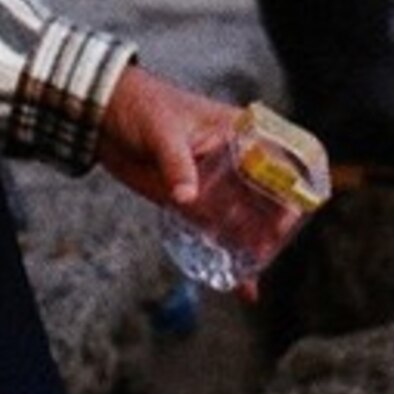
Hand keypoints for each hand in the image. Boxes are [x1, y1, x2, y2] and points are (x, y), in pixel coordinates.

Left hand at [95, 66, 326, 295]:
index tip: (285, 218)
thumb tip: (186, 197)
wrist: (102, 115)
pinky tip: (241, 286)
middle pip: (267, 199)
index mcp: (238, 132)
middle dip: (271, 229)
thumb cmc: (140, 106)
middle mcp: (235, 161)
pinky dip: (228, 257)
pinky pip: (217, 233)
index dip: (291, 189)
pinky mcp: (193, 203)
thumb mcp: (161, 131)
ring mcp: (215, 185)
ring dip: (252, 249)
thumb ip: (175, 163)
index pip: (280, 161)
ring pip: (246, 221)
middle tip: (262, 253)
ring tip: (249, 278)